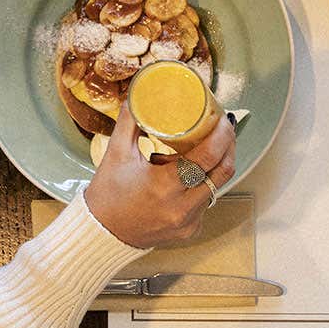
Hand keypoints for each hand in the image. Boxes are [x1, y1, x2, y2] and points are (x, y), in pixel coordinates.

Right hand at [84, 107, 236, 248]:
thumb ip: (129, 121)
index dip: (221, 135)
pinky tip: (194, 172)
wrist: (100, 234)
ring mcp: (188, 222)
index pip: (207, 156)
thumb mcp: (116, 153)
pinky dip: (204, 183)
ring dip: (217, 164)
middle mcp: (181, 207)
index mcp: (164, 186)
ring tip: (208, 145)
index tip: (222, 119)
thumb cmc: (107, 195)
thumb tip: (139, 93)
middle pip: (223, 171)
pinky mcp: (190, 230)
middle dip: (228, 146)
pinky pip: (207, 201)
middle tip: (223, 128)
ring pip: (217, 185)